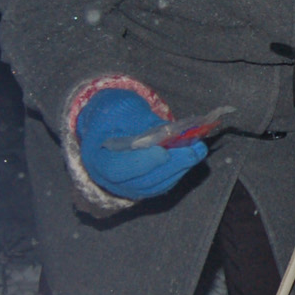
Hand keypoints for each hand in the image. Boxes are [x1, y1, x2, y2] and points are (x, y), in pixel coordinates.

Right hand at [77, 89, 208, 199]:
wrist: (106, 124)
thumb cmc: (111, 114)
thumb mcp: (120, 108)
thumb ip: (142, 121)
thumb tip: (172, 132)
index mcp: (97, 159)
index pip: (117, 170)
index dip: (142, 163)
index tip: (164, 152)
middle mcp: (110, 180)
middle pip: (143, 181)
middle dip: (171, 166)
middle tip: (193, 151)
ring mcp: (127, 186)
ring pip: (156, 185)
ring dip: (180, 168)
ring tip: (198, 150)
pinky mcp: (142, 185)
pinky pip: (162, 183)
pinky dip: (179, 170)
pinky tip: (192, 155)